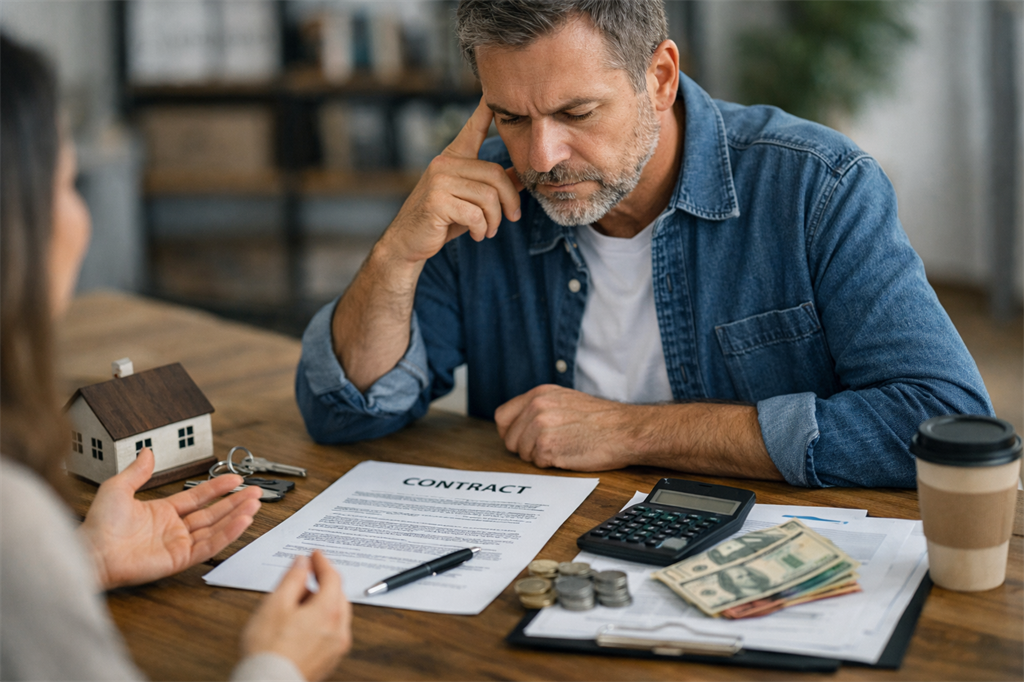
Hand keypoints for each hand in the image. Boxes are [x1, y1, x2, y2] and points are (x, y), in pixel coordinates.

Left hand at [79, 448, 261, 589]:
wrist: (93, 552)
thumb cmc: (99, 525)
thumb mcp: (118, 488)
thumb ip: (138, 471)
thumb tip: (147, 452)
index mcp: (163, 512)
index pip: (198, 497)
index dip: (218, 487)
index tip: (235, 479)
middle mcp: (174, 528)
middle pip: (213, 513)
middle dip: (235, 502)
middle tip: (255, 492)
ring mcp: (179, 544)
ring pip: (216, 528)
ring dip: (237, 516)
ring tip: (255, 504)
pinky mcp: (180, 559)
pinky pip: (210, 545)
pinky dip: (228, 533)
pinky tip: (242, 521)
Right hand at [241, 551, 351, 681]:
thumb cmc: (268, 650)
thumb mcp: (275, 604)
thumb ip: (292, 579)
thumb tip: (302, 563)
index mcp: (329, 611)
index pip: (332, 577)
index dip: (322, 562)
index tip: (315, 555)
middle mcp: (339, 629)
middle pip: (338, 596)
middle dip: (323, 583)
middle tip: (305, 577)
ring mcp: (336, 647)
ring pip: (336, 615)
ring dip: (323, 603)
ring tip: (297, 604)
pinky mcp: (329, 660)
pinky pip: (331, 632)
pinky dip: (322, 621)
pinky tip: (302, 625)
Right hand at [379, 95, 523, 265]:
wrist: (408, 242)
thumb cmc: (443, 220)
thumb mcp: (470, 200)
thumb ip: (492, 186)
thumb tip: (521, 176)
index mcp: (452, 158)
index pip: (473, 129)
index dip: (485, 111)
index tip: (493, 93)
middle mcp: (444, 163)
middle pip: (496, 174)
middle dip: (509, 201)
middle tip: (511, 218)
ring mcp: (438, 181)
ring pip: (488, 197)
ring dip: (495, 220)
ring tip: (489, 231)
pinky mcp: (437, 201)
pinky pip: (476, 215)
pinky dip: (482, 229)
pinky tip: (477, 235)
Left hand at [494, 385, 639, 470]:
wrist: (624, 430)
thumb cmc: (600, 419)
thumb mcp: (564, 399)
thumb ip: (539, 407)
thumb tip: (519, 424)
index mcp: (539, 394)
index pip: (502, 416)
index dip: (510, 432)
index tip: (521, 438)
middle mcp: (536, 407)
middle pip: (510, 439)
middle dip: (525, 448)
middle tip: (549, 446)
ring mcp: (541, 427)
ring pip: (523, 454)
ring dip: (540, 456)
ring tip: (563, 447)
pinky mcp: (548, 447)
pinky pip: (538, 463)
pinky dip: (551, 464)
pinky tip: (568, 454)